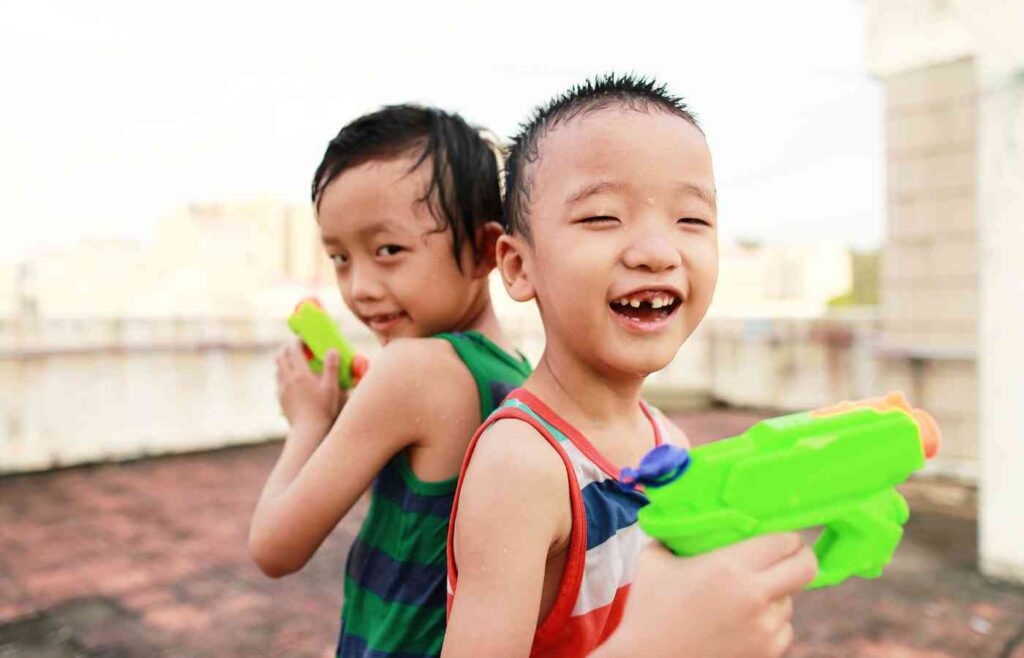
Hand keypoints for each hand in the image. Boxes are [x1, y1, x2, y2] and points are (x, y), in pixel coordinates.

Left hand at [275, 340, 345, 435]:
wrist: (308, 430)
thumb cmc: (322, 409)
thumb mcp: (331, 387)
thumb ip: (331, 367)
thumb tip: (332, 349)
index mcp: (300, 374)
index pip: (294, 351)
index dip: (297, 342)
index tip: (303, 338)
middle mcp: (288, 379)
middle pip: (280, 357)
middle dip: (286, 349)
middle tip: (295, 347)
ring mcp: (282, 389)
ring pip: (277, 369)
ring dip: (283, 361)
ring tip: (293, 361)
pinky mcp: (281, 398)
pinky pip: (278, 381)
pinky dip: (283, 375)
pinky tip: (291, 379)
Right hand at [596, 534, 816, 657]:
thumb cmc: (648, 609)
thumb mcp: (654, 559)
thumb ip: (674, 534)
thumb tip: (683, 513)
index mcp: (730, 567)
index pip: (785, 541)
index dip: (786, 534)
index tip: (777, 533)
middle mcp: (754, 597)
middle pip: (807, 568)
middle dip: (800, 557)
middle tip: (787, 555)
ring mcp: (764, 629)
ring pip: (791, 600)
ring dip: (777, 592)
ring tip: (746, 594)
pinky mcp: (767, 653)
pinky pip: (784, 628)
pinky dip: (770, 621)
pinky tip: (743, 620)